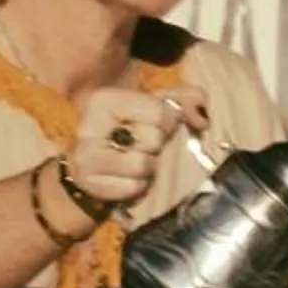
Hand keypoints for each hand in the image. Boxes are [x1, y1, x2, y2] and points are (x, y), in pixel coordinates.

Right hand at [61, 80, 208, 216]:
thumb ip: (185, 100)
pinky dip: (137, 186)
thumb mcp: (154, 106)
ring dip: (148, 168)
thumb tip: (202, 117)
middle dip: (155, 145)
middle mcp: (88, 126)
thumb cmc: (127, 130)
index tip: (156, 125)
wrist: (92, 164)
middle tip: (141, 145)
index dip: (167, 122)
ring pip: (142, 165)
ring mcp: (85, 158)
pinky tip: (126, 178)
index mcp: (104, 99)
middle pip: (152, 139)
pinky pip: (132, 187)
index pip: (159, 112)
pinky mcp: (89, 185)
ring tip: (135, 161)